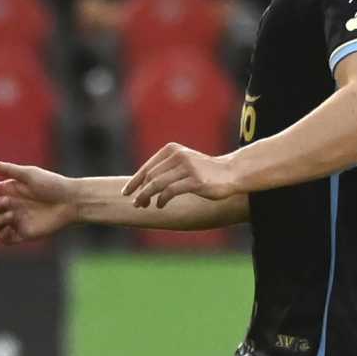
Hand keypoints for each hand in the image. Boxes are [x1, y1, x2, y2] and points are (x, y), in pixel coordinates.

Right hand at [0, 159, 78, 243]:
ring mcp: (17, 220)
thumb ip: (9, 170)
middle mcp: (12, 205)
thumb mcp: (29, 174)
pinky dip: (1, 236)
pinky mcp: (24, 234)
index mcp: (11, 189)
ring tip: (11, 215)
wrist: (70, 203)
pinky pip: (4, 239)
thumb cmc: (52, 185)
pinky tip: (8, 229)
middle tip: (6, 203)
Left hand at [123, 142, 238, 208]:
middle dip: (140, 191)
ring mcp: (187, 167)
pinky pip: (170, 191)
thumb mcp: (182, 164)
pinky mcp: (195, 181)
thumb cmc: (203, 171)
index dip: (134, 181)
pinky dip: (161, 200)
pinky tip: (160, 205)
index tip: (125, 193)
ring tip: (143, 206)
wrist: (230, 172)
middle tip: (136, 204)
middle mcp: (178, 156)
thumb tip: (142, 184)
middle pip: (150, 176)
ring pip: (157, 184)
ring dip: (146, 197)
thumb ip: (165, 169)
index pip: (147, 167)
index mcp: (172, 150)